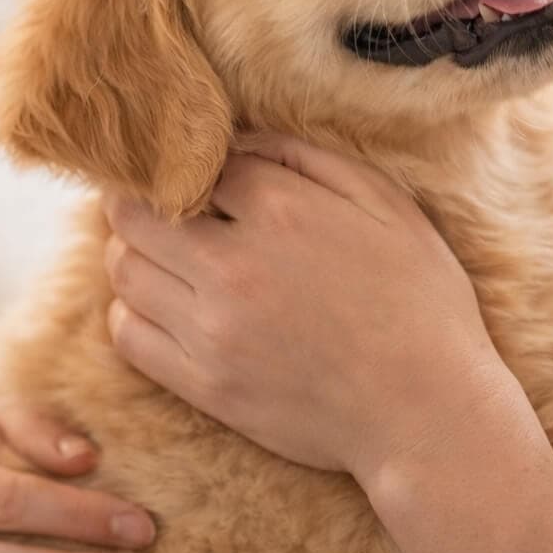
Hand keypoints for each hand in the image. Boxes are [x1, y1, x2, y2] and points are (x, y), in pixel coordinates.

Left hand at [102, 132, 512, 485]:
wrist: (427, 412)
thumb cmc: (420, 303)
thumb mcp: (387, 205)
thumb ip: (310, 160)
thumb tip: (242, 140)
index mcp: (282, 210)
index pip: (197, 166)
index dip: (198, 167)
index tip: (205, 178)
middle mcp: (234, 265)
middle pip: (138, 213)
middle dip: (141, 199)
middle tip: (155, 203)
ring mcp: (213, 328)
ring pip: (124, 270)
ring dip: (132, 251)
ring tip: (159, 251)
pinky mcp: (205, 383)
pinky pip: (129, 334)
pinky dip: (131, 310)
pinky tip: (164, 304)